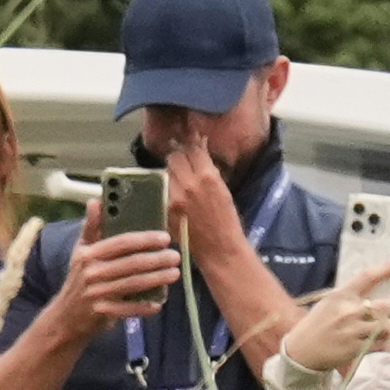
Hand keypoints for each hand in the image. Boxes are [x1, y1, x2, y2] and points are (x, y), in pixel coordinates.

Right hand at [55, 197, 180, 333]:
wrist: (66, 315)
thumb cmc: (79, 279)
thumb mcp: (80, 251)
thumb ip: (91, 227)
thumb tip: (96, 201)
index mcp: (88, 254)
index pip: (120, 243)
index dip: (144, 239)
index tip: (164, 237)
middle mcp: (91, 272)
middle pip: (131, 263)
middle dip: (157, 259)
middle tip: (176, 256)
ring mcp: (97, 293)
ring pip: (133, 284)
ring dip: (157, 279)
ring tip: (175, 273)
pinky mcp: (103, 312)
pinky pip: (129, 309)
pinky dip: (145, 306)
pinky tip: (159, 302)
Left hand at [163, 142, 245, 265]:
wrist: (220, 249)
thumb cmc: (227, 220)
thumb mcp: (223, 190)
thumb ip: (209, 170)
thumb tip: (200, 151)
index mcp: (208, 177)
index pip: (193, 149)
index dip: (191, 143)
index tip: (190, 140)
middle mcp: (189, 184)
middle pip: (174, 157)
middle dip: (179, 157)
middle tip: (183, 163)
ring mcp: (174, 196)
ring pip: (166, 171)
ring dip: (172, 172)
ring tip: (179, 180)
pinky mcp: (166, 208)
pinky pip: (162, 189)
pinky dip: (167, 188)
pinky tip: (174, 194)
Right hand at [281, 260, 389, 375]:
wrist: (302, 349)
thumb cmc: (318, 323)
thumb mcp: (329, 304)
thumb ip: (351, 299)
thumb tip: (378, 295)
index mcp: (340, 295)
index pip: (367, 276)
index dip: (387, 268)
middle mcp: (348, 311)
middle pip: (384, 306)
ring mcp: (352, 331)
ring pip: (387, 327)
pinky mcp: (356, 348)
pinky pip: (383, 345)